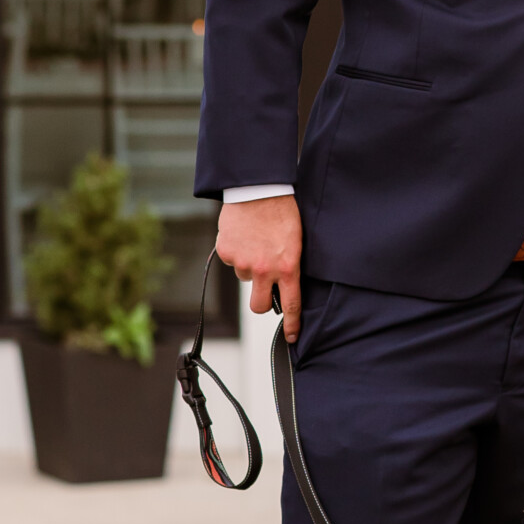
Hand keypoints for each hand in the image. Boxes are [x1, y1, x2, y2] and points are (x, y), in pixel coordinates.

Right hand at [216, 195, 302, 339]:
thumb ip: (290, 264)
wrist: (259, 188)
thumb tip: (285, 283)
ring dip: (249, 266)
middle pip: (258, 306)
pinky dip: (237, 251)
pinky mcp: (227, 252)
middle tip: (264, 287)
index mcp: (287, 267)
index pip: (291, 304)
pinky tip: (244, 235)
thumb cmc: (282, 211)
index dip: (293, 324)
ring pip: (245, 277)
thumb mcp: (296, 241)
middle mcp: (264, 270)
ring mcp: (243, 262)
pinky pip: (232, 260)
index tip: (293, 335)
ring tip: (257, 242)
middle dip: (260, 300)